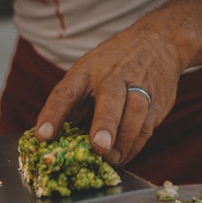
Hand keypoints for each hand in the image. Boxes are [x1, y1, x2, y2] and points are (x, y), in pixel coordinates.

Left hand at [33, 26, 183, 166]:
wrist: (158, 43)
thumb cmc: (112, 64)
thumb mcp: (87, 72)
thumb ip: (74, 104)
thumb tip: (55, 142)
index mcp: (86, 70)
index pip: (66, 91)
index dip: (53, 114)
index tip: (43, 136)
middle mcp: (113, 75)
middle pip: (110, 97)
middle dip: (105, 122)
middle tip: (98, 146)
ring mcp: (139, 86)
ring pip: (135, 112)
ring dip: (124, 140)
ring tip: (111, 159)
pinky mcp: (157, 101)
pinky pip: (147, 126)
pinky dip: (135, 145)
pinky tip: (123, 156)